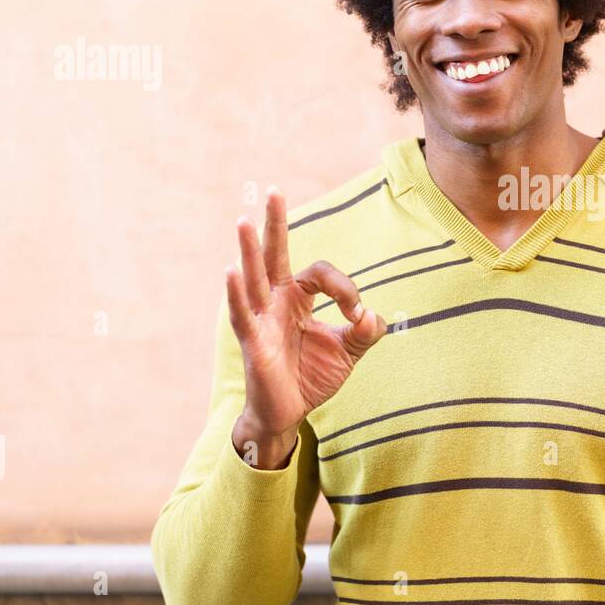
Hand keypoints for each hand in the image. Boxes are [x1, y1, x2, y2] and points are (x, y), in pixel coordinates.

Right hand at [225, 186, 386, 449]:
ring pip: (254, 278)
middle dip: (275, 224)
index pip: (320, 273)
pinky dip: (235, 292)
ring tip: (244, 220)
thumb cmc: (312, 377)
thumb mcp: (348, 351)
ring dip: (249, 250)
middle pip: (275, 255)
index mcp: (297, 298)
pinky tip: (231, 271)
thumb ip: (365, 331)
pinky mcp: (252, 342)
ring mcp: (260, 319)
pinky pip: (242, 313)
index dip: (345, 288)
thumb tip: (373, 315)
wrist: (289, 414)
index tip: (359, 314)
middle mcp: (275, 301)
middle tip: (274, 190)